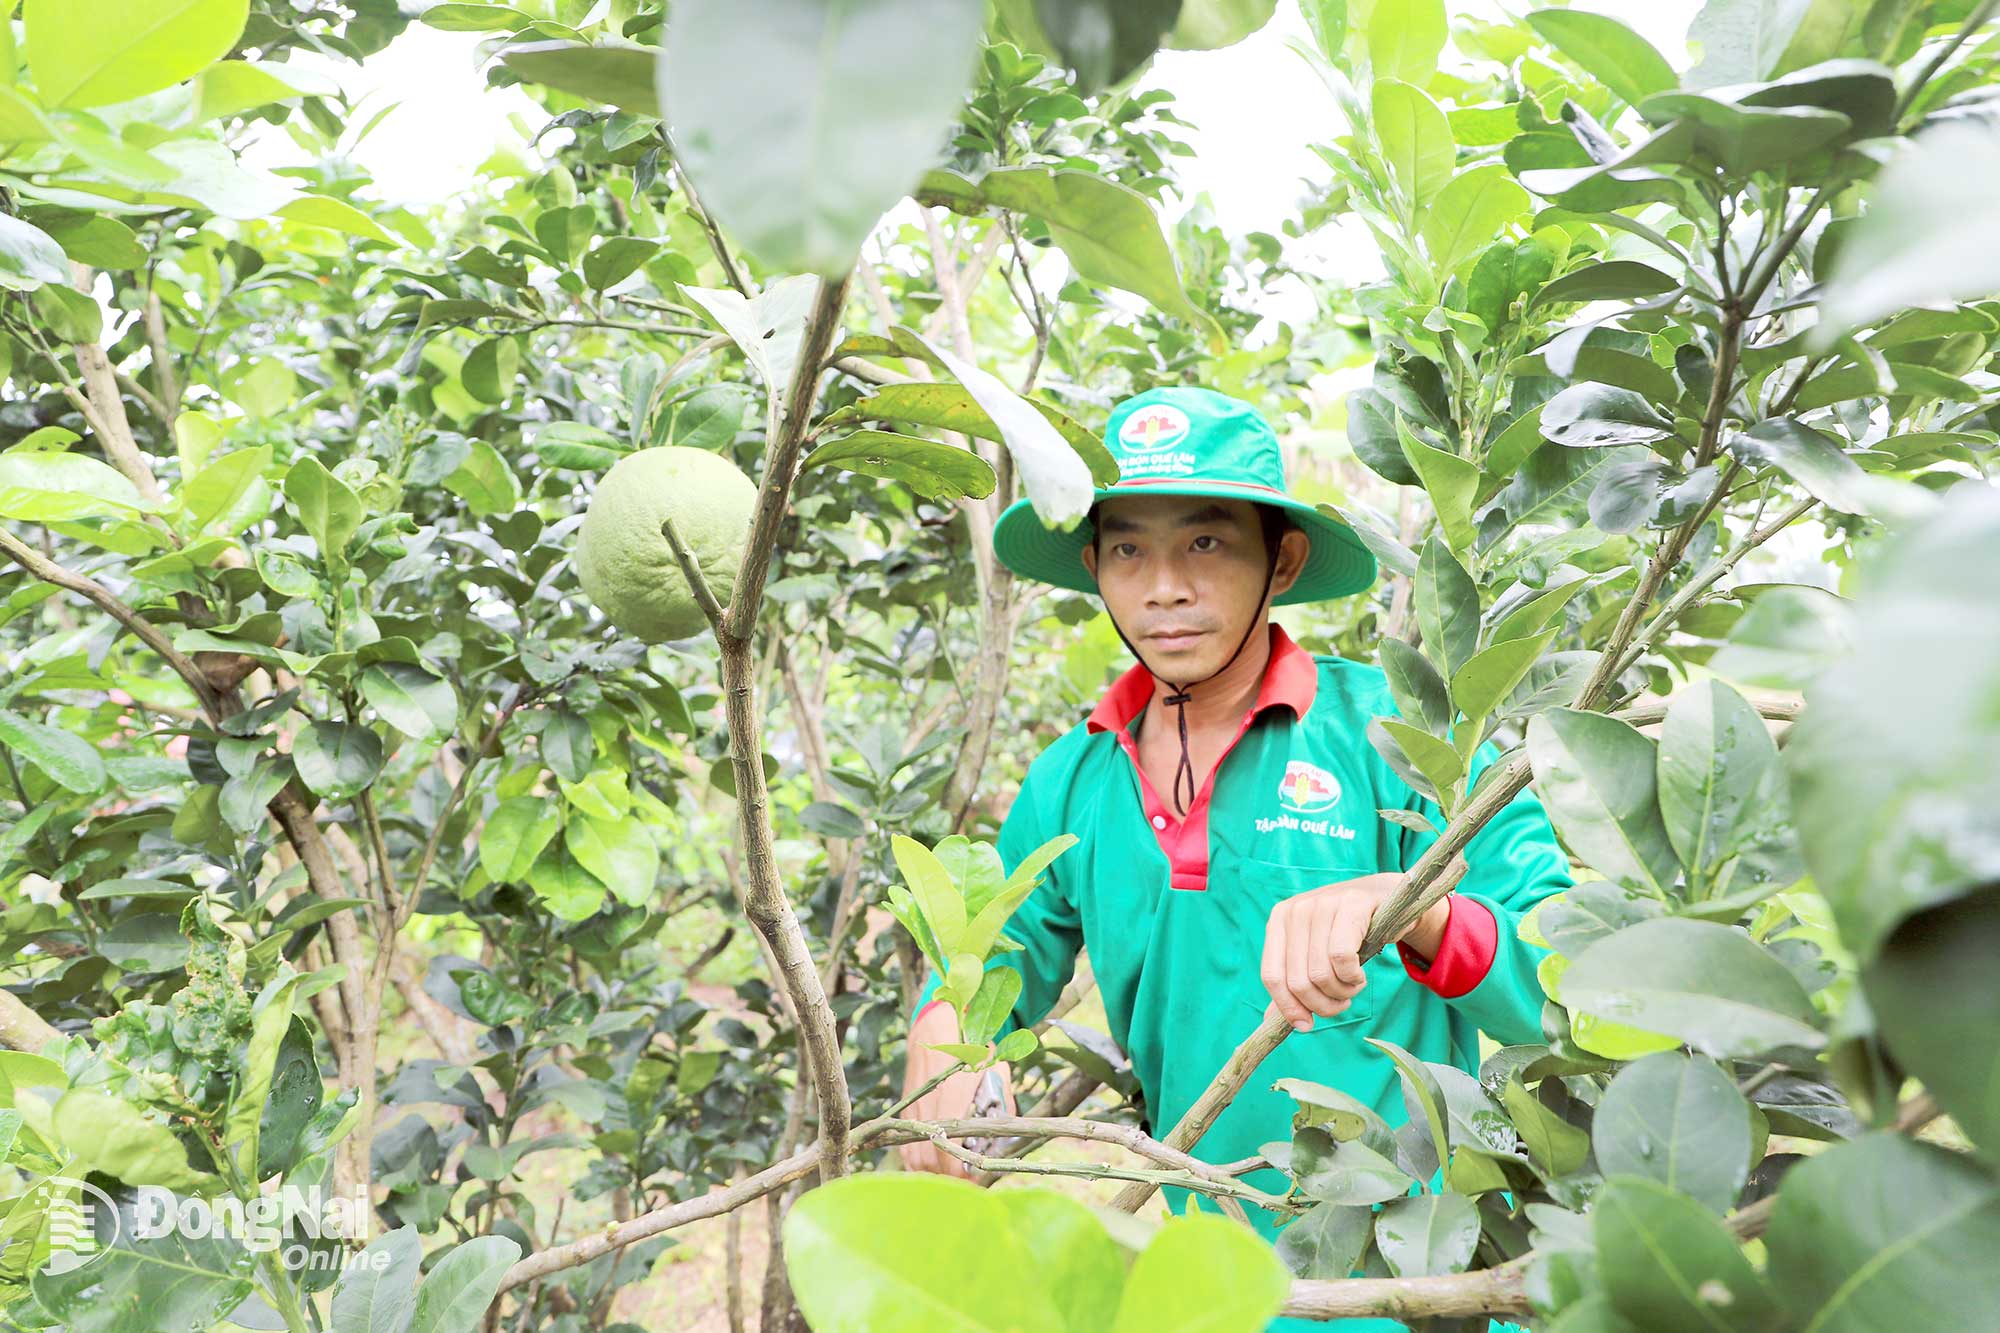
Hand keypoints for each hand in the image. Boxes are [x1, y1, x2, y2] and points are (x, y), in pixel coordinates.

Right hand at [897, 1003, 1017, 1177]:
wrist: (935, 1029)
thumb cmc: (971, 1049)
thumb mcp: (996, 1069)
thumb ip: (1004, 1100)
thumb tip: (1013, 1130)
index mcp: (952, 1099)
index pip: (948, 1150)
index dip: (960, 1173)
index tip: (974, 1180)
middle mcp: (928, 1110)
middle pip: (929, 1163)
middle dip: (948, 1178)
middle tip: (968, 1183)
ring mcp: (913, 1112)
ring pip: (915, 1160)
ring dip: (933, 1173)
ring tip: (952, 1178)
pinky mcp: (905, 1113)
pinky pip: (905, 1148)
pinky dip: (917, 1163)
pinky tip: (933, 1165)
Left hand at [1260, 872, 1450, 1032]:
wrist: (1384, 898)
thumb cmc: (1346, 933)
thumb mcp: (1315, 954)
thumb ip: (1293, 983)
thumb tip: (1269, 1021)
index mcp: (1279, 920)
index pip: (1271, 975)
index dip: (1288, 1007)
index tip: (1306, 1025)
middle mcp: (1296, 910)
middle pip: (1298, 981)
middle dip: (1322, 1005)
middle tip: (1340, 1004)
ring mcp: (1323, 904)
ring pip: (1320, 974)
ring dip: (1342, 993)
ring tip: (1352, 987)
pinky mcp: (1351, 905)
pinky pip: (1342, 958)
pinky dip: (1353, 978)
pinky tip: (1359, 974)